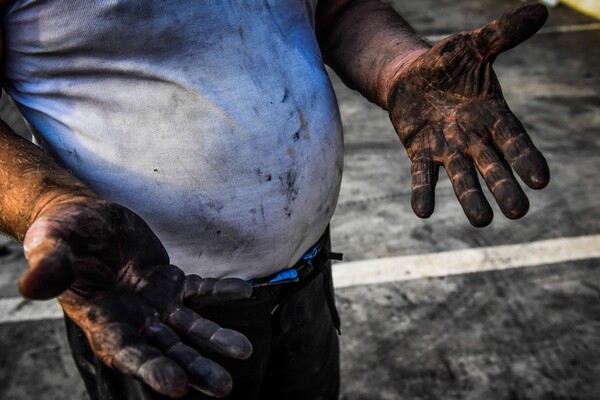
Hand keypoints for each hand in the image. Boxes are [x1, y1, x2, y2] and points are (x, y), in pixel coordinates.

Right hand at [19, 195, 252, 397]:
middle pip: (167, 350)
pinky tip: (244, 290)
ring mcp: (155, 303)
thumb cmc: (63, 234)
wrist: (85, 219)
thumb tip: (32, 286)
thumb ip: (50, 266)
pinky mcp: (171, 281)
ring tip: (243, 350)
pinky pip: (200, 289)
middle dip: (194, 368)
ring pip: (190, 327)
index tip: (175, 387)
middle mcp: (132, 319)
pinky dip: (221, 290)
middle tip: (223, 386)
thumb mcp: (51, 244)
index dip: (150, 369)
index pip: (127, 352)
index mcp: (101, 320)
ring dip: (215, 338)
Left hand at [386, 4, 549, 226]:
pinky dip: (423, 193)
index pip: (514, 139)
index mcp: (492, 115)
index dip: (526, 158)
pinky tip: (423, 211)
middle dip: (504, 186)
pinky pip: (422, 176)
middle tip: (518, 212)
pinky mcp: (420, 152)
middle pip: (493, 166)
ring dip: (470, 198)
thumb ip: (503, 34)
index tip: (540, 180)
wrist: (411, 75)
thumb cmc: (447, 63)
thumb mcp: (473, 45)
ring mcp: (447, 148)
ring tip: (482, 221)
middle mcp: (473, 137)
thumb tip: (542, 8)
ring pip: (462, 177)